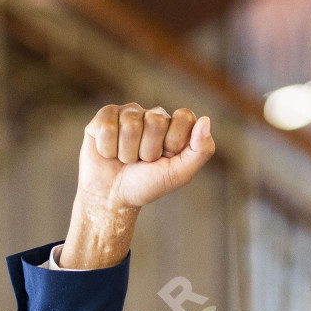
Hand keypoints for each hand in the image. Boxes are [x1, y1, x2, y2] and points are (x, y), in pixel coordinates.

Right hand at [61, 104, 214, 268]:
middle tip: (143, 162)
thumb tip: (205, 120)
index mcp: (174, 125)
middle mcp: (152, 115)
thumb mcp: (180, 174)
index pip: (184, 117)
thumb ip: (200, 150)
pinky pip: (107, 126)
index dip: (174, 141)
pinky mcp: (104, 116)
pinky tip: (109, 153)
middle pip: (156, 121)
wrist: (112, 198)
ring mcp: (127, 112)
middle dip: (148, 150)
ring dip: (127, 153)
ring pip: (130, 125)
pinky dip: (108, 149)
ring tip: (126, 160)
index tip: (166, 158)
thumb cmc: (148, 185)